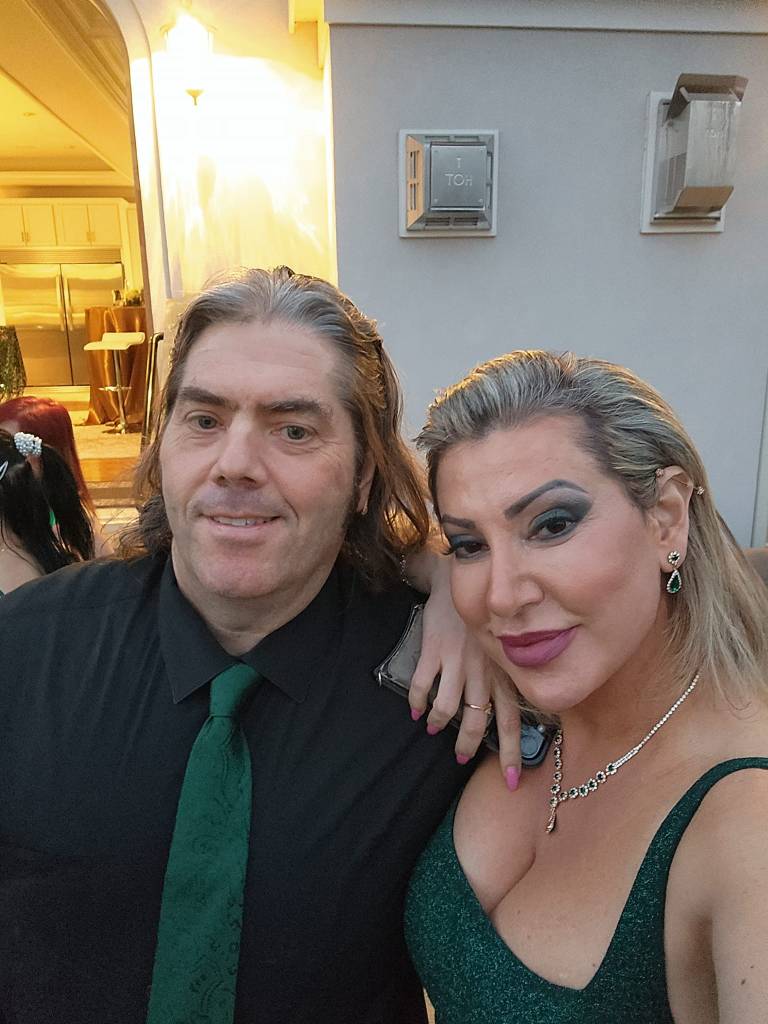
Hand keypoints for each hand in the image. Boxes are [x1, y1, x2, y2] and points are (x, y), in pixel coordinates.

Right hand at [408, 555, 521, 787]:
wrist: (455, 582)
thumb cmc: (482, 618)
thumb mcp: (502, 647)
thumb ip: (505, 677)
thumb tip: (511, 712)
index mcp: (502, 673)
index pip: (512, 721)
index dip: (512, 752)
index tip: (514, 781)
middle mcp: (482, 671)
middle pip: (478, 720)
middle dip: (468, 745)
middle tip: (461, 760)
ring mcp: (457, 662)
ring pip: (448, 708)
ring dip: (440, 725)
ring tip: (435, 730)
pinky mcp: (433, 651)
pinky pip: (423, 685)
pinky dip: (418, 702)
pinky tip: (416, 709)